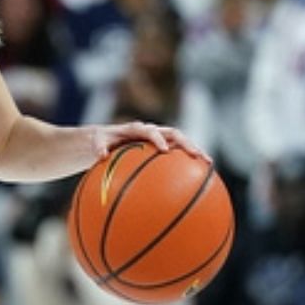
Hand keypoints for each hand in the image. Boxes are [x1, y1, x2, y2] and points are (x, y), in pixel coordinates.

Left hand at [90, 122, 206, 159]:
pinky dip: (188, 162)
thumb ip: (98, 146)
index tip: (164, 150)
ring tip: (208, 163)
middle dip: (186, 143)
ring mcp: (160, 138)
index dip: (157, 139)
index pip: (149, 131)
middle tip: (196, 155)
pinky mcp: (164, 146)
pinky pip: (178, 153)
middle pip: (174, 134)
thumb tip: (101, 156)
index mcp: (136, 129)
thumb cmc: (102, 140)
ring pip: (181, 142)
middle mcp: (152, 131)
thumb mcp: (96, 141)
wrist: (108, 137)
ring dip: (194, 151)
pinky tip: (198, 175)